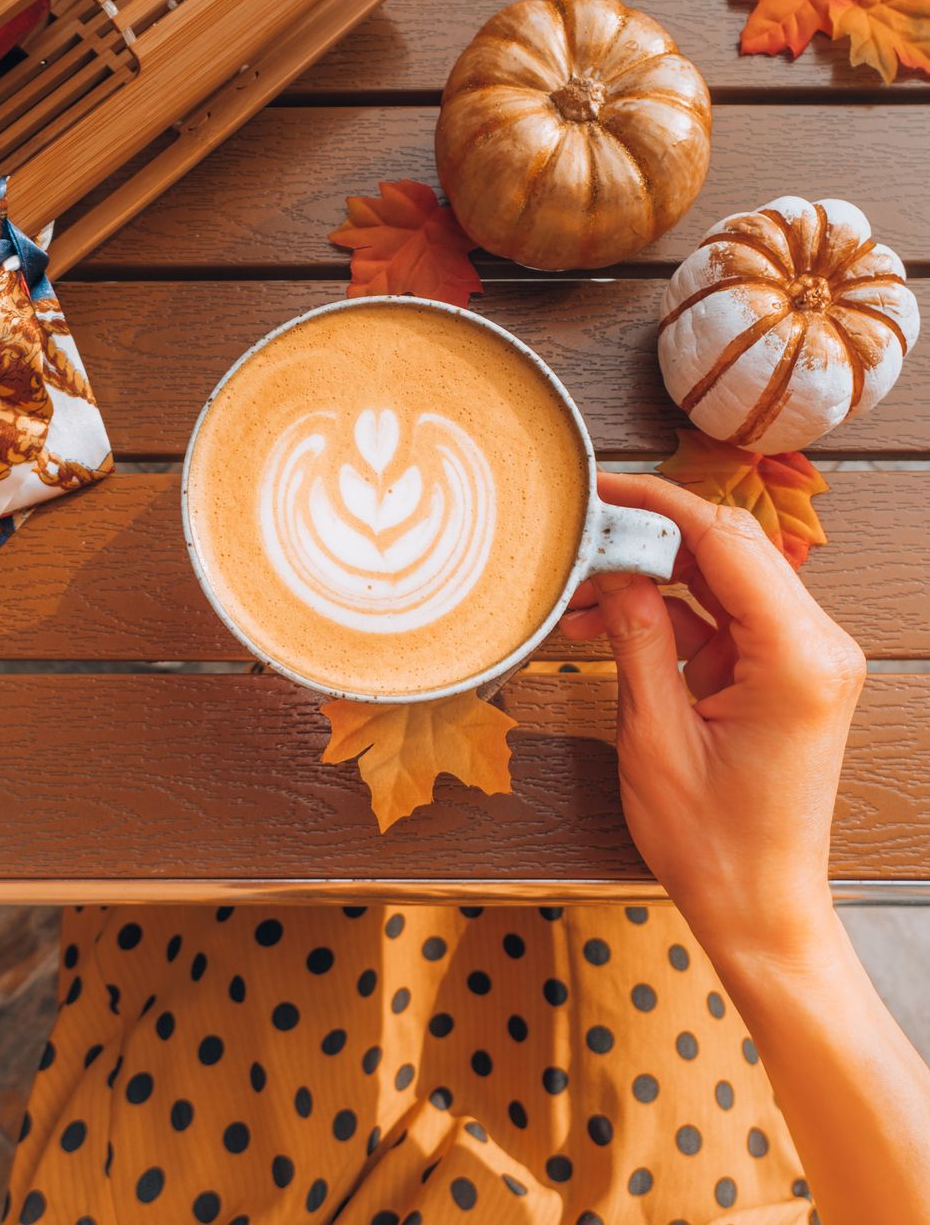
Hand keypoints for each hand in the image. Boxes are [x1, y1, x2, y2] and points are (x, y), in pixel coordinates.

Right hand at [560, 472, 865, 970]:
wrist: (761, 909)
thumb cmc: (716, 845)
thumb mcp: (656, 735)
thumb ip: (636, 636)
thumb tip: (612, 564)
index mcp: (798, 658)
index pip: (727, 542)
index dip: (659, 505)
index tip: (605, 491)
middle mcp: (818, 648)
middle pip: (731, 552)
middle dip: (652, 538)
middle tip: (583, 538)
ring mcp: (808, 659)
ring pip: (725, 581)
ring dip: (655, 581)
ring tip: (582, 600)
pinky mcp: (789, 674)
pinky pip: (727, 619)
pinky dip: (673, 617)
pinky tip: (612, 627)